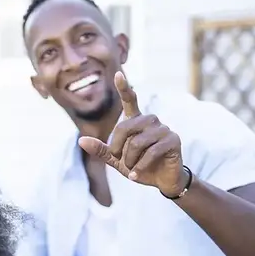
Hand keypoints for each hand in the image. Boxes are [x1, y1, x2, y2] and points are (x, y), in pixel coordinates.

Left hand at [78, 71, 187, 197]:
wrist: (162, 181)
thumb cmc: (140, 166)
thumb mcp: (117, 160)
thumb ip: (101, 150)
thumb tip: (81, 140)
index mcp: (137, 122)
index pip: (130, 101)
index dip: (124, 88)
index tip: (118, 74)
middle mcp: (150, 121)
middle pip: (124, 127)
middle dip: (117, 147)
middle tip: (118, 161)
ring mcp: (163, 129)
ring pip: (138, 142)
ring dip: (130, 159)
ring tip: (131, 169)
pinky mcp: (173, 140)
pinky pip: (152, 152)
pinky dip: (140, 166)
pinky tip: (136, 175)